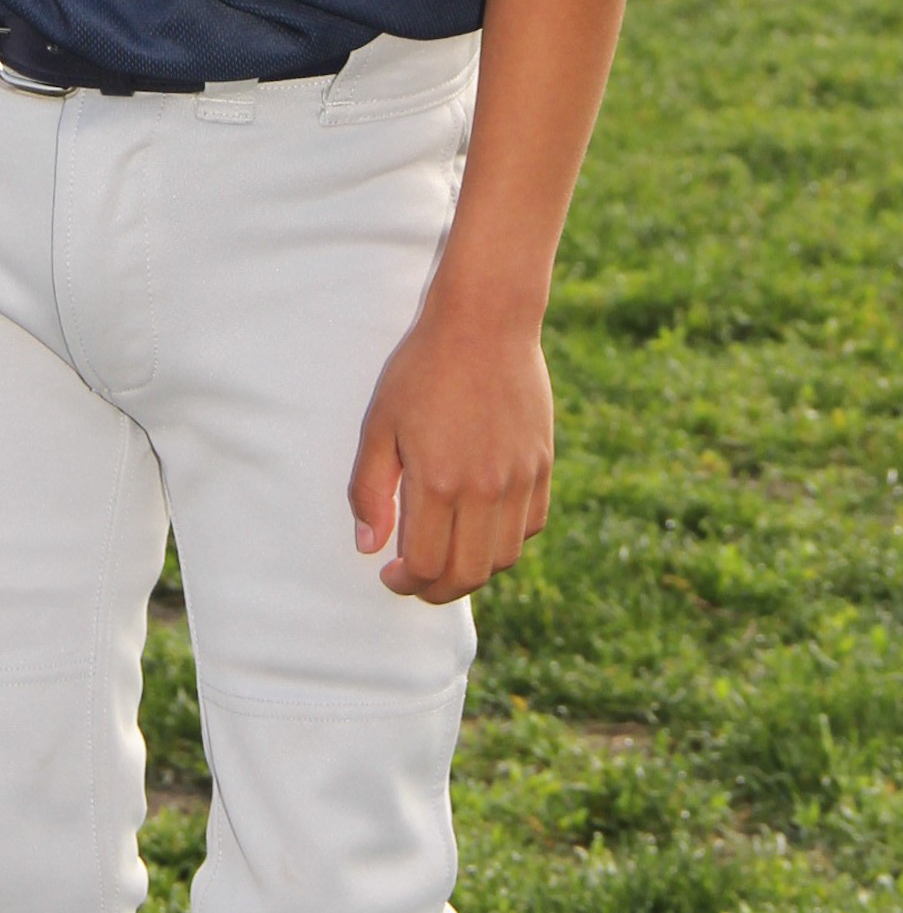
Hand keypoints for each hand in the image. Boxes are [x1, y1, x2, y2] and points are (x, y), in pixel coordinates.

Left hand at [347, 298, 552, 604]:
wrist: (484, 323)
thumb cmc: (422, 369)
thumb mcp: (379, 424)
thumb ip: (369, 490)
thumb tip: (369, 547)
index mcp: (439, 483)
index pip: (427, 566)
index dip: (405, 582)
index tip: (389, 573)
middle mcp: (485, 490)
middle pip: (468, 574)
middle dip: (436, 589)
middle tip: (415, 579)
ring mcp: (520, 480)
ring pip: (503, 558)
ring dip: (473, 569)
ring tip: (446, 553)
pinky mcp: (542, 466)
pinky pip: (530, 526)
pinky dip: (505, 540)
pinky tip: (480, 525)